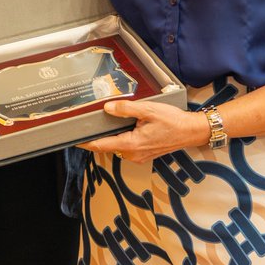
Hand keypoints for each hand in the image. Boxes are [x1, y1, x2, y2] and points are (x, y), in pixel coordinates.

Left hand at [80, 100, 208, 163]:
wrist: (191, 131)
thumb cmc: (173, 122)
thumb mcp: (148, 110)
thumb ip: (126, 109)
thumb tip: (108, 108)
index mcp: (131, 144)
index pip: (101, 145)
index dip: (85, 143)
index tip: (74, 139)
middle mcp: (133, 154)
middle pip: (108, 146)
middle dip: (99, 136)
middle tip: (91, 122)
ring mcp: (139, 156)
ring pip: (118, 146)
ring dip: (113, 136)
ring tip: (110, 121)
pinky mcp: (144, 154)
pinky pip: (127, 147)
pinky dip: (123, 138)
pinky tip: (127, 126)